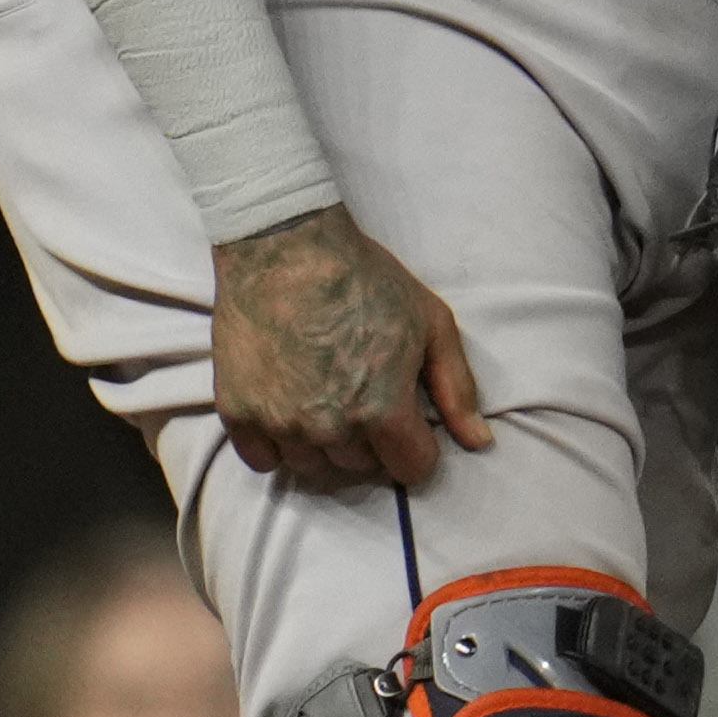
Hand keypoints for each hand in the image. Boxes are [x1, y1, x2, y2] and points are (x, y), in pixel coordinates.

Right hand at [207, 205, 492, 487]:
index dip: (418, 447)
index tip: (410, 423)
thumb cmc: (364, 279)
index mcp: (382, 408)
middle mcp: (330, 427)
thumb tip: (479, 442)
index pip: (412, 469)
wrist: (285, 246)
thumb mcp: (431, 322)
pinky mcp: (238, 413)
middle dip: (374, 442)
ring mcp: (280, 424)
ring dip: (327, 447)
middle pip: (363, 469)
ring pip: (314, 469)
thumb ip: (457, 388)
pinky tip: (291, 409)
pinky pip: (264, 461)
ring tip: (330, 400)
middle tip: (366, 397)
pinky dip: (279, 446)